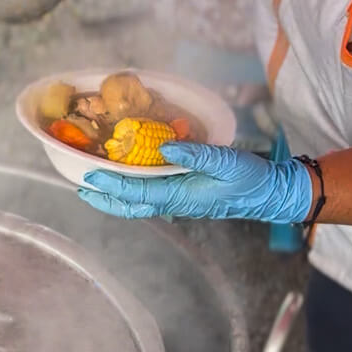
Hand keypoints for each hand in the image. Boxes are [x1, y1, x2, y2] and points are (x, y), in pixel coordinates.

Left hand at [77, 142, 314, 222]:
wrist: (270, 194)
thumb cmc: (250, 179)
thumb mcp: (225, 161)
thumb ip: (195, 154)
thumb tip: (163, 147)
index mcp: (180, 196)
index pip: (137, 192)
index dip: (111, 185)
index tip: (89, 178)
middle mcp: (175, 202)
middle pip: (131, 204)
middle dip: (105, 198)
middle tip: (80, 188)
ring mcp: (179, 201)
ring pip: (139, 202)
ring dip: (116, 195)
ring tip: (95, 185)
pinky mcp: (185, 196)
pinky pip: (151, 195)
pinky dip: (133, 189)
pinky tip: (128, 178)